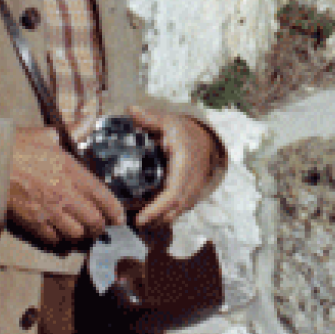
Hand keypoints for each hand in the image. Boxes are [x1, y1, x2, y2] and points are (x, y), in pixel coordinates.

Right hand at [6, 126, 124, 247]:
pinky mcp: (33, 223)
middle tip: (101, 226)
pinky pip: (54, 240)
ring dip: (81, 235)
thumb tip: (88, 120)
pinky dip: (60, 240)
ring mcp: (49, 211)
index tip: (120, 217)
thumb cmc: (18, 146)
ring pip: (76, 234)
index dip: (114, 209)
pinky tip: (60, 235)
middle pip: (93, 220)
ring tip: (82, 232)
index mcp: (71, 171)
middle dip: (100, 226)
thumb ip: (73, 131)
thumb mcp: (47, 135)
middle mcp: (64, 194)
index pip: (102, 195)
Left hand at [128, 107, 219, 231]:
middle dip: (152, 221)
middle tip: (129, 223)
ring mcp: (192, 192)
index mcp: (184, 165)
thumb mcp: (168, 122)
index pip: (172, 194)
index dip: (156, 209)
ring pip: (175, 214)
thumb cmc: (183, 131)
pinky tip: (148, 218)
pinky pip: (178, 211)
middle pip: (173, 210)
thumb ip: (149, 118)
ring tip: (135, 221)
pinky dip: (163, 217)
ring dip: (157, 221)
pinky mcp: (190, 196)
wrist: (204, 140)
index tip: (140, 218)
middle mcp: (190, 183)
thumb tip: (131, 110)